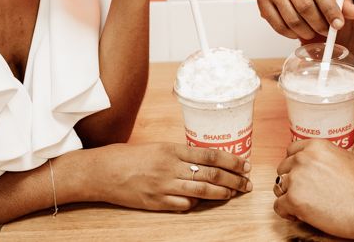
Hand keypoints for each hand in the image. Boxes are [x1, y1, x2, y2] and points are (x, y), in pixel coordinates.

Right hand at [85, 142, 252, 211]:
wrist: (106, 171)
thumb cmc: (133, 157)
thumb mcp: (160, 148)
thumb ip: (182, 155)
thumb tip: (206, 162)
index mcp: (173, 150)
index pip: (210, 154)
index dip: (231, 160)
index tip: (244, 164)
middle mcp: (171, 167)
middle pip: (211, 173)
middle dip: (233, 179)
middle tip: (247, 183)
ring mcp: (165, 186)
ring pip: (202, 190)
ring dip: (221, 192)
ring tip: (233, 193)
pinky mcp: (157, 202)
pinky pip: (184, 204)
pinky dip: (196, 203)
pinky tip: (204, 201)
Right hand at [257, 0, 353, 44]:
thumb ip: (345, 3)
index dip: (330, 9)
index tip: (339, 24)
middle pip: (304, 4)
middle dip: (319, 23)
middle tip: (327, 33)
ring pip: (291, 18)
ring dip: (306, 31)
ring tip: (314, 32)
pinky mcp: (261, 0)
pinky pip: (278, 25)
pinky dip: (291, 33)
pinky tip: (299, 31)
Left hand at [273, 131, 353, 239]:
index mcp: (316, 146)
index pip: (291, 151)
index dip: (296, 164)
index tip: (303, 174)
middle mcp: (303, 159)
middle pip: (283, 168)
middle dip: (291, 180)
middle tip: (304, 192)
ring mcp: (297, 179)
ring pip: (279, 187)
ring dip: (287, 196)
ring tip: (301, 204)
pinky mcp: (294, 200)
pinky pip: (278, 206)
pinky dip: (285, 212)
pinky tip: (297, 214)